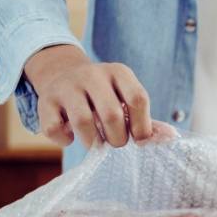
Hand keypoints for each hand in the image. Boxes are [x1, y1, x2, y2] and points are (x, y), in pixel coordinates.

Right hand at [24, 44, 152, 147]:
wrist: (62, 74)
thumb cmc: (105, 95)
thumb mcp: (126, 97)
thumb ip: (146, 119)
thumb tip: (171, 137)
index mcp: (119, 73)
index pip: (138, 99)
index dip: (142, 126)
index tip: (138, 138)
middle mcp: (92, 75)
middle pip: (112, 114)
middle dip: (118, 138)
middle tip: (116, 142)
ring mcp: (67, 86)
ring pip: (82, 121)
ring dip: (93, 142)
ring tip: (96, 143)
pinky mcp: (45, 100)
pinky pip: (54, 128)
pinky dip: (65, 140)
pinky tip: (71, 136)